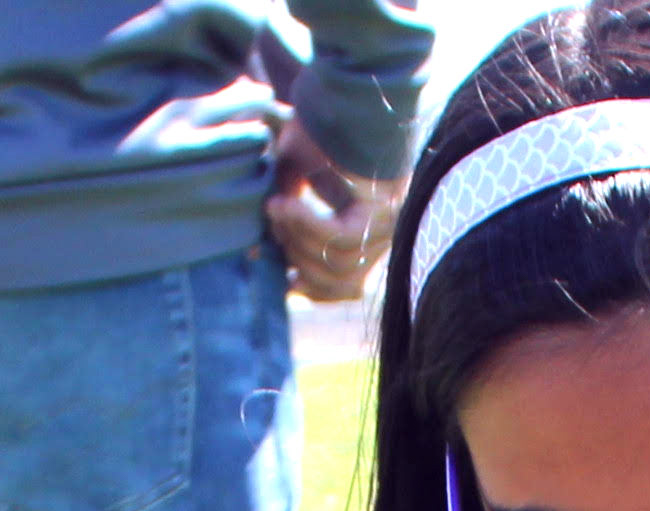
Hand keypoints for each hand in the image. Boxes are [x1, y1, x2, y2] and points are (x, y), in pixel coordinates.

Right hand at [263, 112, 399, 305]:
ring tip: (277, 208)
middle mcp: (384, 232)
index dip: (310, 287)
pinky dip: (306, 224)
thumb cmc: (322, 122)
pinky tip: (283, 206)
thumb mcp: (296, 172)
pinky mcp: (383, 208)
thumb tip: (261, 251)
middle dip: (298, 260)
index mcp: (369, 231)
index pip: (345, 285)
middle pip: (340, 280)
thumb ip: (285, 213)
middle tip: (274, 225)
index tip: (283, 280)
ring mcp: (388, 222)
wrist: (352, 84)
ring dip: (298, 239)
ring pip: (337, 261)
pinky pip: (339, 237)